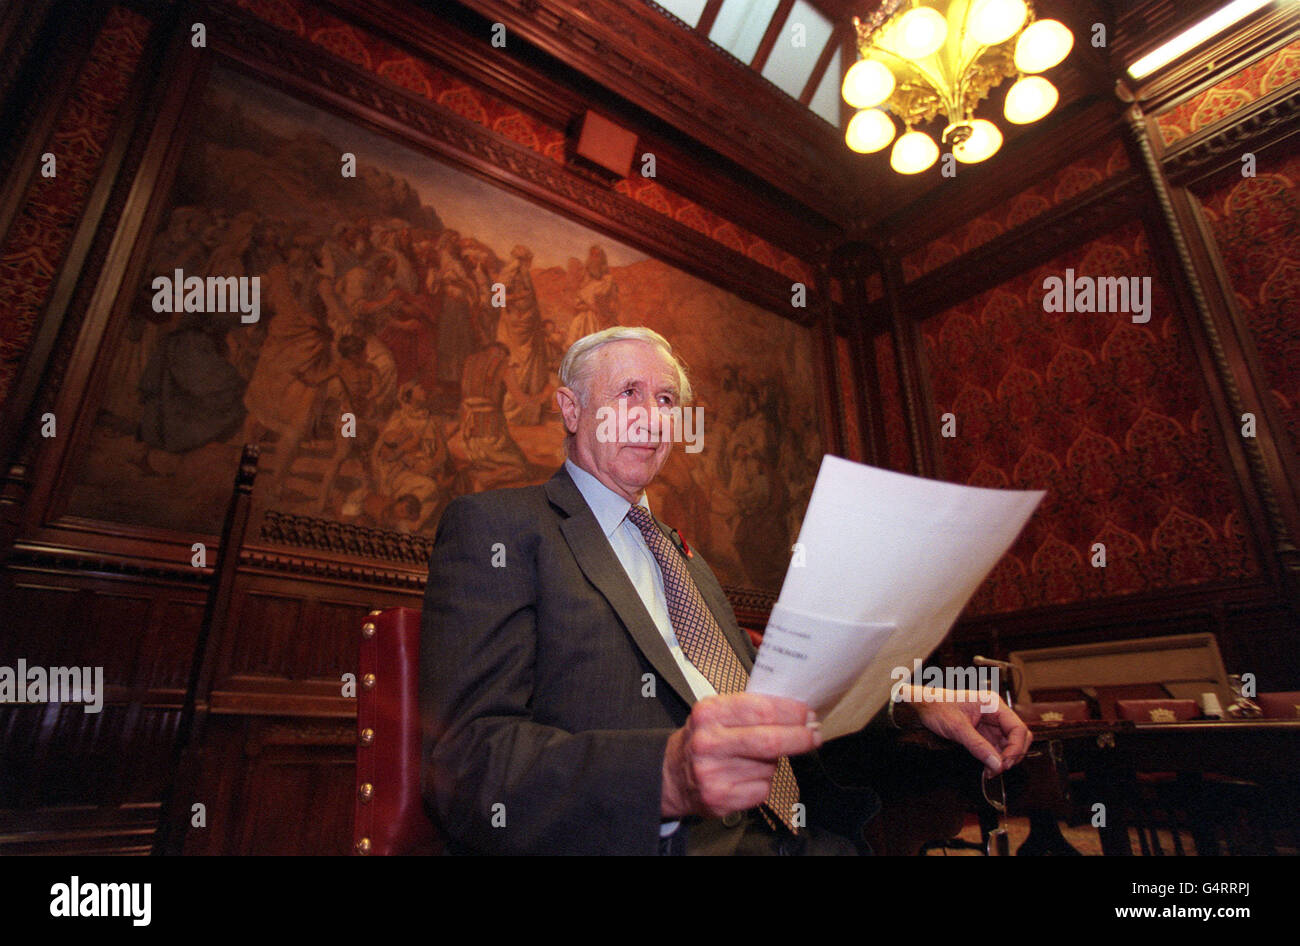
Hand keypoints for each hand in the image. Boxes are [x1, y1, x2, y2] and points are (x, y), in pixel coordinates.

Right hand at [660, 693, 821, 819]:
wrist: (672, 775)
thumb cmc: (704, 738)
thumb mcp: (717, 712)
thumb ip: (751, 708)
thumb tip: (797, 711)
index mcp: (710, 713)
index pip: (762, 710)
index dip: (792, 712)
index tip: (808, 714)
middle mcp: (709, 743)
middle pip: (770, 741)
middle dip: (800, 737)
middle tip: (814, 734)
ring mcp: (714, 773)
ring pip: (769, 766)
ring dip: (774, 761)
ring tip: (754, 757)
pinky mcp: (721, 798)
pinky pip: (762, 788)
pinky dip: (763, 781)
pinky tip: (746, 775)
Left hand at [894, 685, 1031, 775]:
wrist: (921, 705)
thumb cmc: (937, 707)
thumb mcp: (957, 728)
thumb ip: (978, 746)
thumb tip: (997, 765)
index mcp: (993, 704)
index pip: (1018, 728)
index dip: (1016, 748)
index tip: (1006, 764)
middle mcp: (995, 713)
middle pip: (1018, 737)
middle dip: (1013, 755)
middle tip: (1000, 769)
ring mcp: (990, 723)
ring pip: (1008, 745)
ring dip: (1003, 760)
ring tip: (990, 772)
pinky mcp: (983, 733)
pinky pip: (996, 748)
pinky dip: (994, 760)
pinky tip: (987, 768)